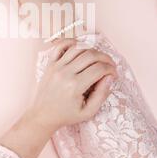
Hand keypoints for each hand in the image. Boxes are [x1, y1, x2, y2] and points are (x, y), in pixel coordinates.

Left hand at [0, 39, 116, 157]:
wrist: (42, 115)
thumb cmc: (66, 115)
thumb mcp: (88, 112)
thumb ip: (101, 95)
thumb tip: (110, 77)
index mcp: (75, 86)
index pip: (99, 69)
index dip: (111, 69)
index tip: (114, 74)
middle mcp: (65, 73)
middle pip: (91, 55)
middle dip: (105, 58)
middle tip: (110, 65)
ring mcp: (56, 66)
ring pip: (78, 48)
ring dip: (92, 50)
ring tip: (98, 58)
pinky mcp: (50, 63)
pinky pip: (60, 45)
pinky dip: (71, 42)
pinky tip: (81, 48)